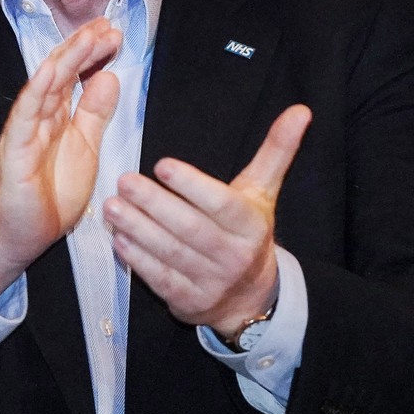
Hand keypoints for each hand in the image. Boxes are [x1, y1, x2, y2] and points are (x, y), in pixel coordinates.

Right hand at [0, 18, 122, 304]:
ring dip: (66, 60)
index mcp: (57, 115)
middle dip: (83, 47)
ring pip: (44, 86)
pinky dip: (37, 91)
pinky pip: (24, 116)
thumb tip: (109, 77)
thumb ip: (94, 114)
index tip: (114, 33)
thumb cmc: (51, 194)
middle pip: (61, 72)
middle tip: (106, 25)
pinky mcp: (14, 149)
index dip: (92, 52)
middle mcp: (39, 117)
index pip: (75, 75)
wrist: (24, 236)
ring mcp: (25, 130)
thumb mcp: (86, 148)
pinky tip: (51, 72)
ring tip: (87, 37)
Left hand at [104, 104, 311, 332]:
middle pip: (191, 228)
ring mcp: (211, 282)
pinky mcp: (189, 302)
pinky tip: (119, 238)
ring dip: (138, 229)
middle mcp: (234, 255)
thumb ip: (276, 151)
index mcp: (251, 225)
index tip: (162, 165)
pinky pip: (161, 280)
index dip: (192, 185)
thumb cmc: (248, 232)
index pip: (222, 204)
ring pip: (171, 253)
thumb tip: (301, 110)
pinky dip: (138, 260)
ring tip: (112, 206)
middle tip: (124, 181)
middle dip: (155, 204)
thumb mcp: (263, 192)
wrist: (250, 297)